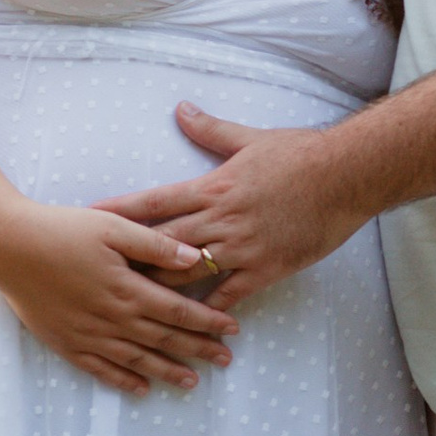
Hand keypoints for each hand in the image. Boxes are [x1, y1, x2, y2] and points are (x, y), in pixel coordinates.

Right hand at [0, 202, 239, 393]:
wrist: (8, 246)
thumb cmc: (61, 229)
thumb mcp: (113, 226)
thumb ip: (156, 245)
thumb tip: (196, 258)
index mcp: (128, 288)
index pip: (179, 311)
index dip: (208, 322)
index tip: (232, 330)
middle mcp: (112, 317)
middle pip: (164, 340)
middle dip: (198, 350)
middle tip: (225, 361)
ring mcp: (88, 334)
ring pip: (137, 360)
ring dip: (168, 371)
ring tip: (193, 382)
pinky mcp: (66, 342)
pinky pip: (100, 369)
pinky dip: (123, 381)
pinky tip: (142, 389)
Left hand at [98, 105, 363, 309]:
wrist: (346, 176)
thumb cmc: (300, 154)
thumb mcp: (250, 138)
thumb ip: (211, 130)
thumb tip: (181, 109)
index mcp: (212, 187)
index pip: (154, 202)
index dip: (119, 211)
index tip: (89, 219)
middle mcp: (220, 220)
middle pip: (162, 243)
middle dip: (127, 259)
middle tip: (95, 273)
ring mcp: (242, 248)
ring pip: (189, 274)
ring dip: (159, 289)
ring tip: (128, 305)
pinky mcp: (265, 269)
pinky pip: (229, 295)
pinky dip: (208, 311)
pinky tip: (189, 326)